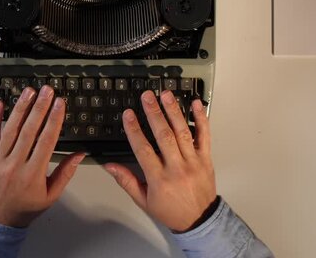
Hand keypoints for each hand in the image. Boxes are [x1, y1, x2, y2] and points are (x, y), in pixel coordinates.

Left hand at [0, 85, 84, 227]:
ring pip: (10, 130)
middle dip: (40, 108)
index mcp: (33, 174)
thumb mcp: (51, 195)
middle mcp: (15, 164)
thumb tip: (79, 154)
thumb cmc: (26, 208)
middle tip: (47, 91)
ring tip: (29, 92)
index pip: (46, 141)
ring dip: (21, 108)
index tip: (60, 104)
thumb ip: (65, 173)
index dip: (54, 120)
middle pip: (29, 131)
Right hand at [104, 90, 216, 232]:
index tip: (128, 114)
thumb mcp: (143, 200)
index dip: (134, 130)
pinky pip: (205, 136)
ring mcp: (193, 162)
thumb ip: (126, 181)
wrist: (200, 221)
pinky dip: (201, 118)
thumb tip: (109, 166)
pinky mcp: (206, 159)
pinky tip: (196, 104)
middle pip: (164, 136)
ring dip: (174, 111)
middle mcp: (176, 168)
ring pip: (183, 132)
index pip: (143, 150)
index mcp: (158, 179)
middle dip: (154, 113)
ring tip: (166, 95)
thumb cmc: (170, 211)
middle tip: (147, 97)